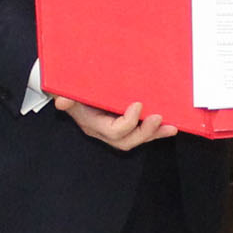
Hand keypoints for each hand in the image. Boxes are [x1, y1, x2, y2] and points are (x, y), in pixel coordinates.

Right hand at [55, 96, 177, 150]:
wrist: (69, 93)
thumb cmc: (70, 92)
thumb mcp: (63, 92)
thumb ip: (65, 97)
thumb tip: (61, 101)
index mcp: (92, 124)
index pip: (113, 131)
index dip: (128, 122)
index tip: (138, 105)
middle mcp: (104, 131)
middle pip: (127, 141)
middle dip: (145, 132)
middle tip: (158, 118)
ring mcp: (115, 130)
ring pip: (136, 139)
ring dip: (155, 133)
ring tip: (170, 127)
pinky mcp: (125, 126)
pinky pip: (141, 133)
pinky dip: (155, 131)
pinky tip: (169, 126)